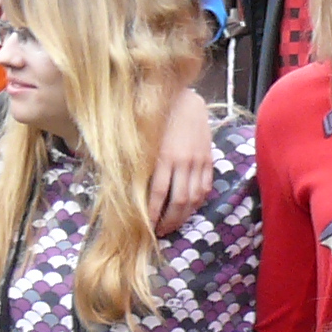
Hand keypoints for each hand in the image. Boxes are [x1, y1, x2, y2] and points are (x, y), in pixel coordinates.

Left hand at [151, 87, 215, 234]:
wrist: (184, 99)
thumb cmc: (157, 117)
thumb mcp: (143, 138)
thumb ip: (137, 162)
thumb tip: (123, 186)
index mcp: (164, 156)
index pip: (159, 195)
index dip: (153, 214)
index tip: (147, 226)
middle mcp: (184, 161)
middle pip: (180, 202)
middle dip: (170, 221)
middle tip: (161, 232)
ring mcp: (199, 161)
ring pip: (195, 198)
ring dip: (184, 216)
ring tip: (174, 224)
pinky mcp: (209, 159)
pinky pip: (206, 187)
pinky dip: (198, 202)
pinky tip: (189, 208)